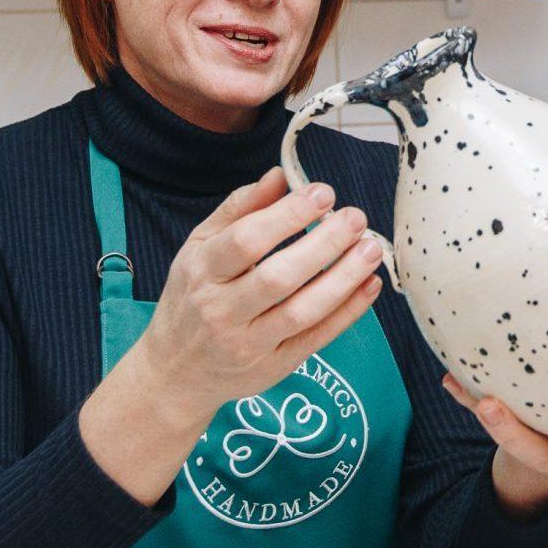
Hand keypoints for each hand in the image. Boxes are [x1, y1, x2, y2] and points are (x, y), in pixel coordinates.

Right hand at [135, 167, 384, 426]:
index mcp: (202, 271)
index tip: (322, 193)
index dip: (287, 216)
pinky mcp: (274, 366)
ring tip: (371, 249)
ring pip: (302, 311)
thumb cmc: (192, 296)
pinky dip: (348, 312)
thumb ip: (239, 209)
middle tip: (355, 218)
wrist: (176, 371)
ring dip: (343, 279)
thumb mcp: (200, 247)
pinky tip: (369, 284)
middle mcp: (221, 310)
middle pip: (278, 277)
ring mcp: (248, 343)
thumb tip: (280, 175)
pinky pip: (316, 337)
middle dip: (324, 245)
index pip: (246, 241)